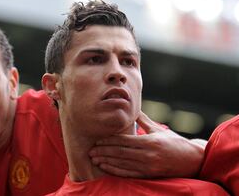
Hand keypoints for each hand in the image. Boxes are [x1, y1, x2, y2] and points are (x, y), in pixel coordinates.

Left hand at [89, 111, 205, 177]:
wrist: (193, 160)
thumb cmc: (175, 143)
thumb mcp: (159, 130)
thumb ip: (144, 120)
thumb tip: (132, 109)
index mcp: (149, 141)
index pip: (124, 141)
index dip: (109, 141)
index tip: (97, 140)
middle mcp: (148, 155)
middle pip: (120, 153)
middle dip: (103, 151)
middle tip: (90, 151)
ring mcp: (148, 166)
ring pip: (122, 164)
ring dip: (107, 161)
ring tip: (94, 159)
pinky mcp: (149, 175)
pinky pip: (129, 173)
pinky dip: (116, 171)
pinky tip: (106, 168)